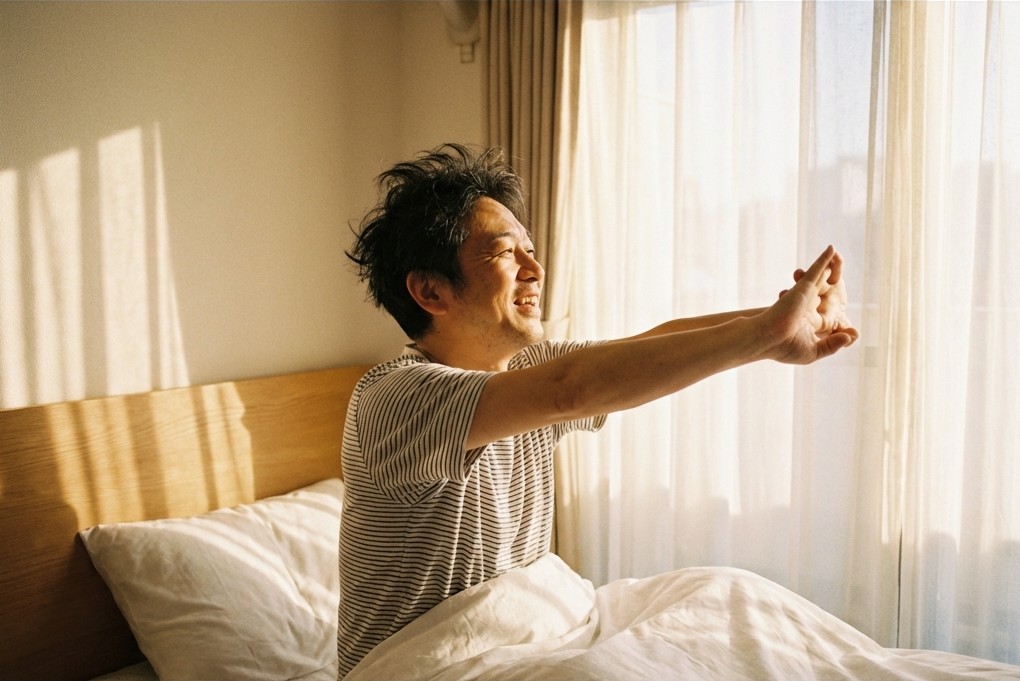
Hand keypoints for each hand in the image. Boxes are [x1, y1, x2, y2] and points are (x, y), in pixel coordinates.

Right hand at [763, 246, 859, 363]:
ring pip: (822, 278)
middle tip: (839, 285)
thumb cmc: (785, 348)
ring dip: (832, 269)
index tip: (849, 329)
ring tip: (839, 260)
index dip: (837, 321)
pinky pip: (818, 268)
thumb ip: (833, 345)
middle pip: (825, 293)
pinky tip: (833, 248)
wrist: (769, 339)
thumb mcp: (814, 351)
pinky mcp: (805, 286)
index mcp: (809, 323)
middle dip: (833, 287)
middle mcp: (808, 307)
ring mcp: (806, 295)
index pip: (826, 317)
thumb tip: (852, 336)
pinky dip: (825, 258)